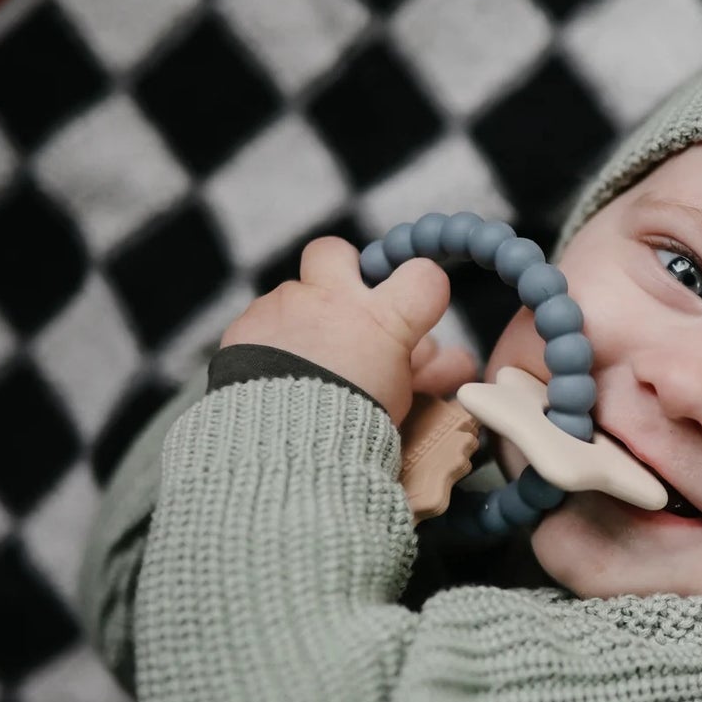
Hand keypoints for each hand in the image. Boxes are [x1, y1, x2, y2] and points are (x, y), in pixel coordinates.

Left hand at [220, 237, 473, 426]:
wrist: (282, 448)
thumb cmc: (351, 430)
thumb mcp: (403, 400)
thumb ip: (426, 372)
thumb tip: (457, 362)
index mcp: (381, 320)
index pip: (423, 276)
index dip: (423, 289)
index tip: (416, 308)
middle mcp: (330, 302)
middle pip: (336, 252)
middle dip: (339, 272)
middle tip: (344, 310)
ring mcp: (281, 308)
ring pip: (295, 297)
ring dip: (303, 323)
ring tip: (306, 367)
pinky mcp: (245, 327)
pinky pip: (262, 322)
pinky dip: (271, 345)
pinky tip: (276, 377)